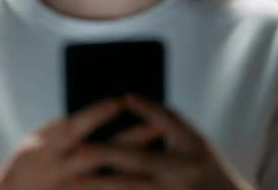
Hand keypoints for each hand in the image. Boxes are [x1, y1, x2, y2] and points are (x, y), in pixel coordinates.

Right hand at [0, 100, 156, 189]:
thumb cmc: (30, 163)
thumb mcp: (42, 142)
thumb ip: (69, 128)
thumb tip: (109, 108)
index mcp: (45, 148)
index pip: (73, 128)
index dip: (96, 115)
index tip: (120, 99)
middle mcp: (57, 171)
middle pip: (99, 154)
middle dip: (130, 140)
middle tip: (158, 125)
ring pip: (108, 181)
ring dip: (137, 168)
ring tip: (163, 154)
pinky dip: (128, 189)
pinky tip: (151, 182)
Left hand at [84, 95, 252, 189]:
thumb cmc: (205, 166)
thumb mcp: (195, 141)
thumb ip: (167, 122)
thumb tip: (130, 101)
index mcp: (192, 148)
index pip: (169, 122)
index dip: (149, 110)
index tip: (124, 96)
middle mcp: (183, 171)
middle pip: (140, 160)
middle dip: (107, 153)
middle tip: (77, 148)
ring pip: (131, 189)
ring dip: (99, 185)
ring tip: (71, 179)